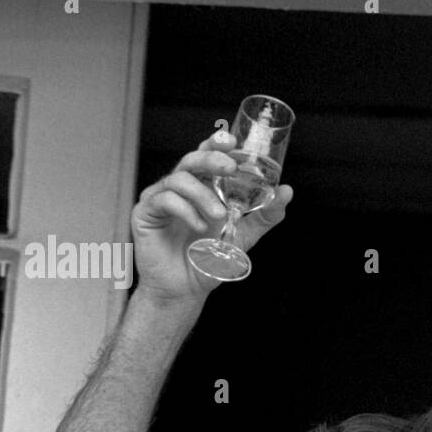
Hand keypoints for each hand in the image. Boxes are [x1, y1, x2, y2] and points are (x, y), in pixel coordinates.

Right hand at [130, 132, 292, 302]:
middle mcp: (179, 188)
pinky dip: (185, 210)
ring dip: (203, 195)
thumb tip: (287, 191)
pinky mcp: (145, 213)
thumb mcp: (244, 236)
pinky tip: (199, 227)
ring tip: (220, 216)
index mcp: (201, 187)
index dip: (216, 143)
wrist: (187, 290)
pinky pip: (164, 200)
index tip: (232, 141)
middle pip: (191, 160)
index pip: (206, 156)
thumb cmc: (210, 260)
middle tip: (230, 168)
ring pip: (178, 179)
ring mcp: (160, 198)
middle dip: (211, 159)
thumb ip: (264, 215)